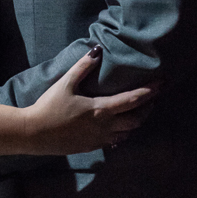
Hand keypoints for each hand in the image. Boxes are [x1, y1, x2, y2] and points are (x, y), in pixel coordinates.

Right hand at [23, 48, 157, 153]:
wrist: (34, 133)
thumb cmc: (49, 106)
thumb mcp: (66, 83)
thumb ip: (83, 67)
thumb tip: (98, 50)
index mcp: (101, 110)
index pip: (133, 101)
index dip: (149, 92)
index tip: (161, 84)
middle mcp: (106, 127)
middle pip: (136, 120)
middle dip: (148, 109)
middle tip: (152, 98)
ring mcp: (100, 140)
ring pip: (128, 133)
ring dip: (136, 122)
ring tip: (138, 111)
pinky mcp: (92, 147)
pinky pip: (115, 141)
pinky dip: (122, 132)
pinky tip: (119, 127)